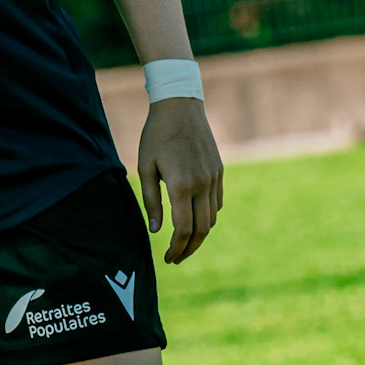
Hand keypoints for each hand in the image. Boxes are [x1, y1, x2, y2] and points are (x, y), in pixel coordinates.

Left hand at [138, 100, 223, 263]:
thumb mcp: (145, 168)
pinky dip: (207, 217)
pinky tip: (194, 219)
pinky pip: (217, 202)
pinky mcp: (219, 171)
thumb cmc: (156, 136)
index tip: (167, 259)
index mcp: (181, 185)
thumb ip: (151, 202)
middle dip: (189, 249)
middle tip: (176, 259)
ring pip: (212, 218)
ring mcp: (214, 178)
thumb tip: (157, 231)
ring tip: (184, 243)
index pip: (183, 229)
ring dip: (200, 235)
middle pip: (202, 230)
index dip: (176, 249)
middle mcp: (202, 184)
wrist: (179, 105)